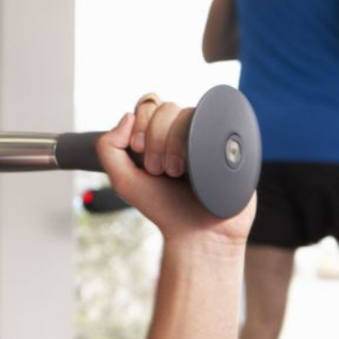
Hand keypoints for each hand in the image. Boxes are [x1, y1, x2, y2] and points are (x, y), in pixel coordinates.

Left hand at [95, 94, 254, 245]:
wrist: (200, 232)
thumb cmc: (164, 208)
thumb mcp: (124, 181)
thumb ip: (109, 149)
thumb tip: (127, 116)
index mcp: (159, 135)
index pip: (148, 106)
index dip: (142, 124)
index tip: (140, 152)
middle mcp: (184, 132)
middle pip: (166, 107)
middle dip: (156, 138)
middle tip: (158, 170)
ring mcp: (208, 136)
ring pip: (189, 113)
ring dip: (175, 142)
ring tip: (177, 172)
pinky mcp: (230, 143)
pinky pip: (217, 123)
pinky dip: (202, 139)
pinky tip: (198, 164)